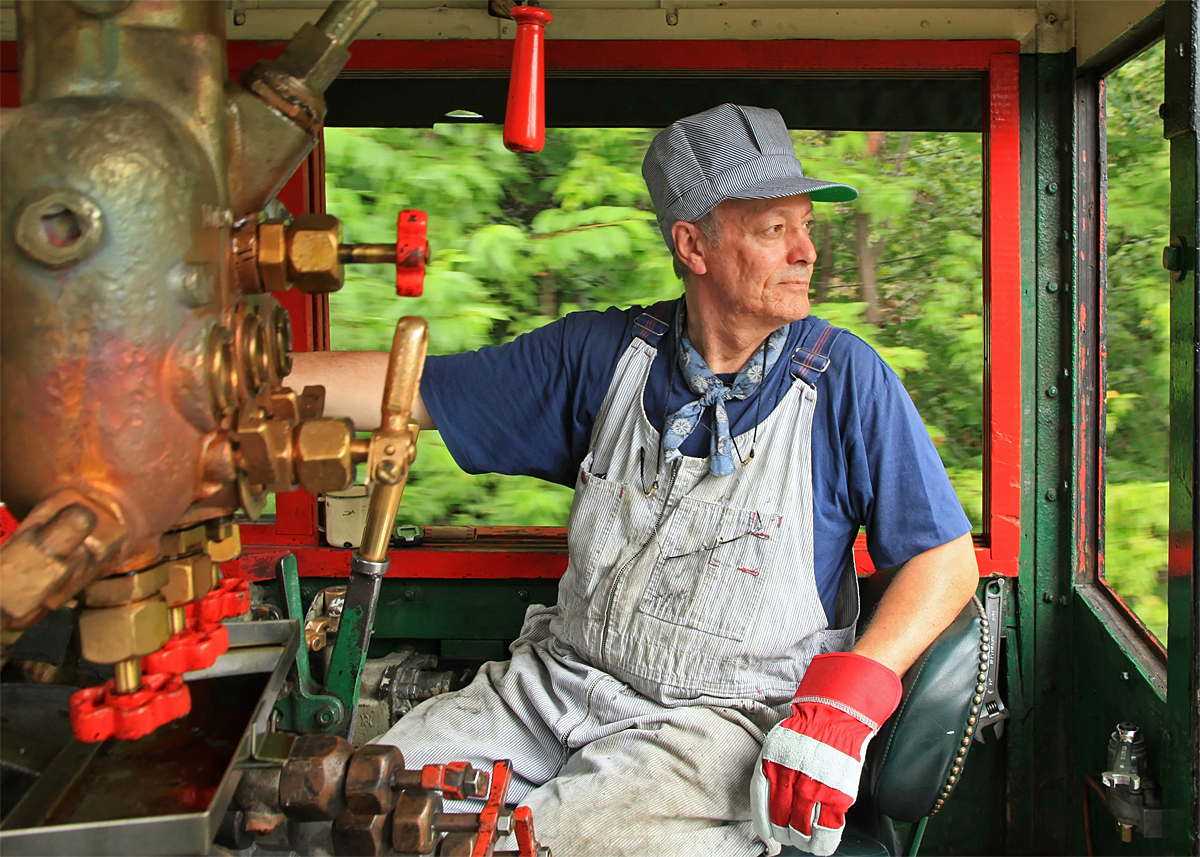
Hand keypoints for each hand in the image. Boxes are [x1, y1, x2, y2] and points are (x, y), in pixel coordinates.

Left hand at [750, 652, 901, 855]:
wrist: (837, 715)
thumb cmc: (807, 731)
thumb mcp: (777, 746)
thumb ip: (771, 772)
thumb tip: (769, 802)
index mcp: (771, 765)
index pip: (761, 806)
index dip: (765, 826)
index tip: (769, 834)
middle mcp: (790, 779)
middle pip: (781, 821)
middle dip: (784, 833)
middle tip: (789, 835)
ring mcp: (814, 789)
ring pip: (802, 831)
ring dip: (802, 840)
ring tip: (804, 840)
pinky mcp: (837, 796)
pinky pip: (827, 832)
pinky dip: (823, 844)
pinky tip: (821, 845)